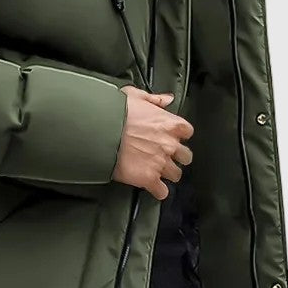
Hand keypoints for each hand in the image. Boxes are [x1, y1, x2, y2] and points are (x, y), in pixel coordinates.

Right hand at [111, 86, 193, 200]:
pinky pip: (162, 191)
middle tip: (165, 156)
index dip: (179, 136)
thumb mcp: (135, 96)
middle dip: (177, 157)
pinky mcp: (149, 179)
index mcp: (169, 124)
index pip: (187, 132)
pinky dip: (158, 191)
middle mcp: (169, 145)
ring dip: (168, 174)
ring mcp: (161, 163)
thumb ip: (154, 99)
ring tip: (158, 173)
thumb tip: (167, 99)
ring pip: (176, 174)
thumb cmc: (115, 113)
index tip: (171, 137)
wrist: (100, 131)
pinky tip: (153, 188)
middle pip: (186, 156)